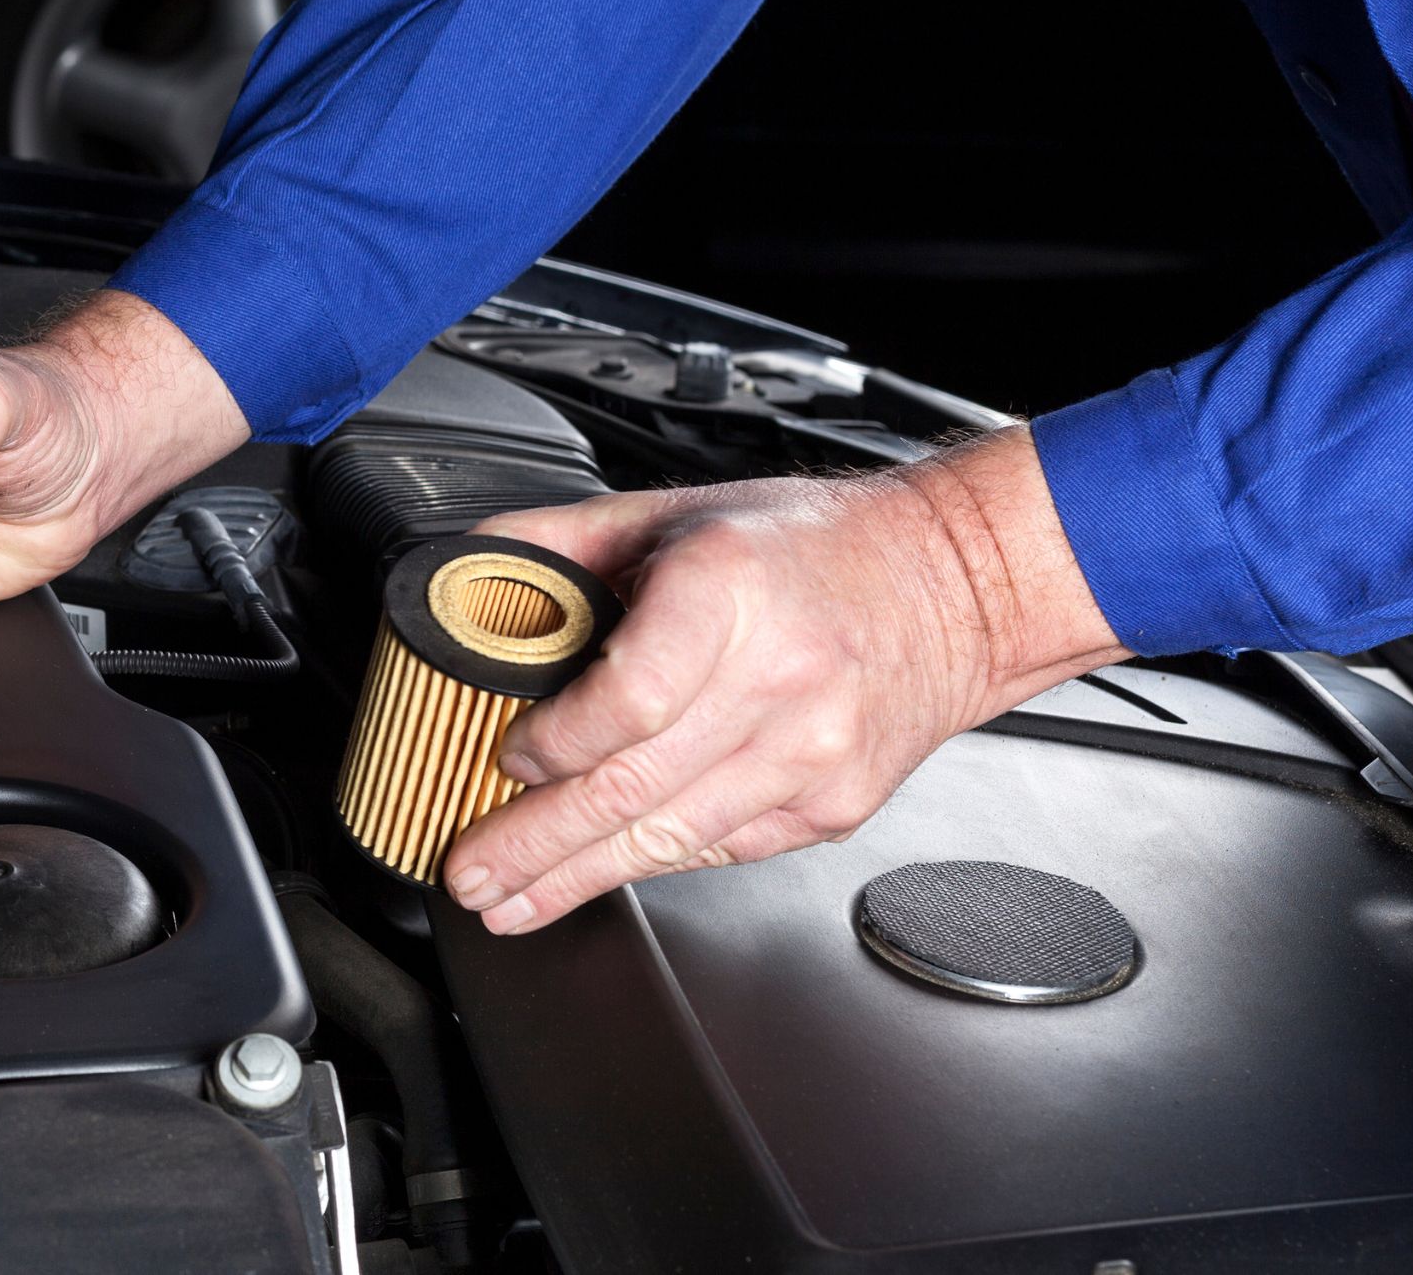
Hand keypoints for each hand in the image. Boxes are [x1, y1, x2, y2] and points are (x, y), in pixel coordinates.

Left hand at [441, 427, 1126, 933]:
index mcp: (730, 590)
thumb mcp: (673, 511)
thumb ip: (558, 545)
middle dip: (536, 845)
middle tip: (470, 872)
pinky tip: (595, 878)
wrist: (951, 587)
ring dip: (577, 879)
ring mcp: (813, 755)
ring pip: (671, 839)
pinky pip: (716, 850)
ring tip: (511, 900)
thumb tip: (461, 578)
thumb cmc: (809, 547)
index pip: (631, 698)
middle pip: (636, 787)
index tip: (505, 755)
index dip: (556, 743)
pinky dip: (649, 865)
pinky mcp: (831, 807)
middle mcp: (779, 678)